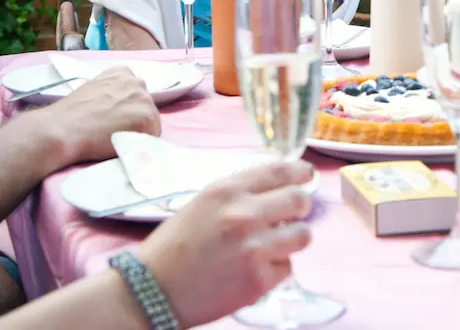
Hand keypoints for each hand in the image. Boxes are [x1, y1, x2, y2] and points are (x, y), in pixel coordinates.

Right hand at [39, 66, 159, 163]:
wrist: (63, 129)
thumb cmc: (71, 114)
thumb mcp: (94, 90)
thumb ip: (111, 93)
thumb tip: (119, 107)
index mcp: (122, 72)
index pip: (135, 95)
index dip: (125, 110)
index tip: (112, 119)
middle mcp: (136, 81)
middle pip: (145, 107)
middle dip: (134, 120)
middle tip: (113, 130)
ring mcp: (144, 99)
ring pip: (150, 122)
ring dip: (137, 132)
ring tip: (114, 137)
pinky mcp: (147, 117)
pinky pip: (151, 137)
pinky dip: (139, 144)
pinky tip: (120, 143)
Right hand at [137, 161, 313, 327]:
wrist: (153, 288)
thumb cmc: (174, 245)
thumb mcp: (202, 203)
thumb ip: (239, 195)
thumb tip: (276, 192)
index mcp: (226, 190)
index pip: (279, 171)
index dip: (299, 172)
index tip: (306, 175)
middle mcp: (243, 214)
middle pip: (298, 200)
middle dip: (300, 206)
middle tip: (293, 214)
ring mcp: (253, 248)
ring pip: (302, 235)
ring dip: (292, 239)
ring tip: (273, 245)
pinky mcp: (258, 280)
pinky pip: (286, 267)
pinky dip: (275, 268)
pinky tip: (252, 270)